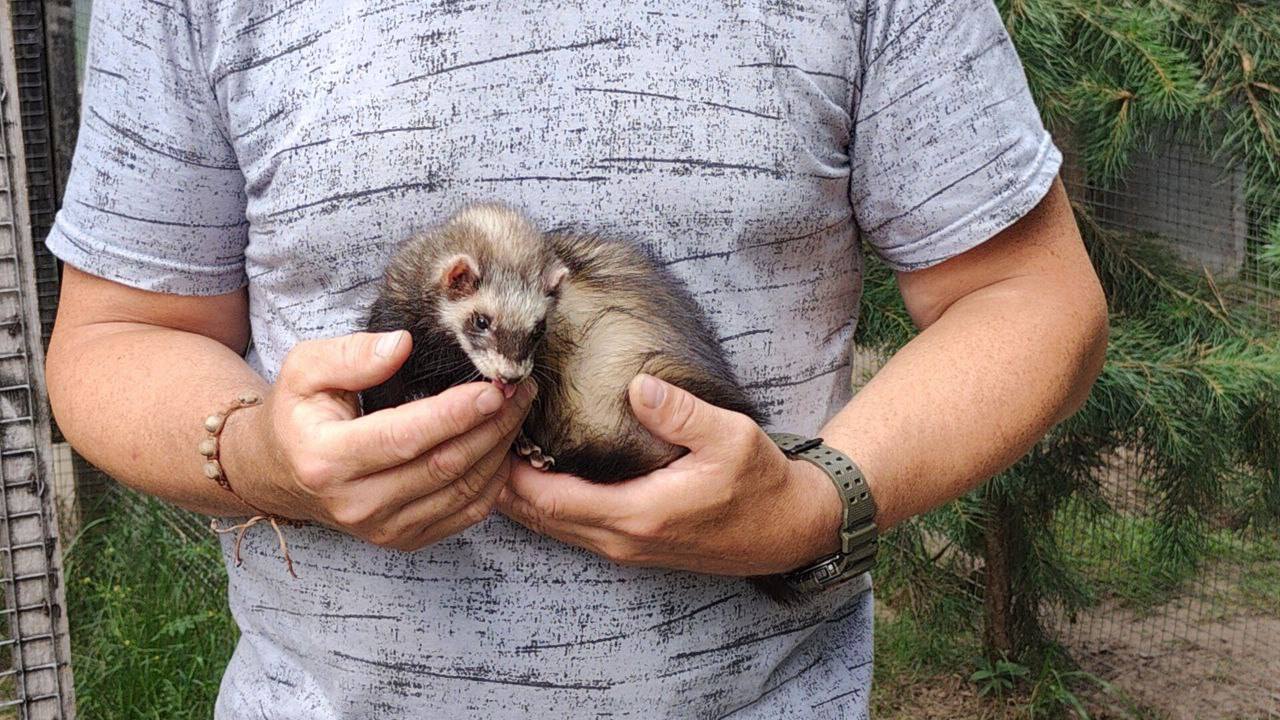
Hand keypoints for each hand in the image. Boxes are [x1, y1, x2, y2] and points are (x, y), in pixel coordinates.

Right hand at [222, 330, 533, 550]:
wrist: (280, 472)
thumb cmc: (299, 412)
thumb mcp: (304, 369)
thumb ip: (350, 355)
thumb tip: (401, 345)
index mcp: (327, 459)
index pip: (405, 437)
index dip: (455, 414)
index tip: (494, 388)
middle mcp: (356, 503)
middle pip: (443, 466)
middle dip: (493, 425)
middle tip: (522, 389)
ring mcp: (382, 528)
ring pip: (462, 491)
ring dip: (500, 448)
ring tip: (519, 409)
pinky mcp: (404, 540)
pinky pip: (465, 513)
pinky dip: (493, 479)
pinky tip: (503, 445)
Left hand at [497, 374, 842, 575]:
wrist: (788, 529)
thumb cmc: (761, 483)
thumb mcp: (731, 438)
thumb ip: (681, 413)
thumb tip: (637, 387)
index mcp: (639, 514)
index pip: (553, 500)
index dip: (513, 473)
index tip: (488, 436)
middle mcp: (623, 539)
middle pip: (541, 517)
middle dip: (503, 484)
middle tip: (473, 441)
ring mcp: (626, 547)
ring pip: (553, 527)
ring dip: (520, 496)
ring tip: (491, 454)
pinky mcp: (632, 544)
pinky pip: (572, 528)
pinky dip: (545, 504)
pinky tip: (532, 476)